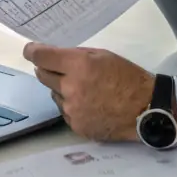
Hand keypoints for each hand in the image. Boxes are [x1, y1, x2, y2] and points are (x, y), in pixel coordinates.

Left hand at [23, 44, 156, 140]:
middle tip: (59, 68)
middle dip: (47, 69)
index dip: (33, 52)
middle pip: (43, 75)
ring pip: (54, 94)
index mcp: (79, 66)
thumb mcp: (103, 56)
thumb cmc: (128, 77)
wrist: (146, 109)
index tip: (29, 50)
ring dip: (62, 89)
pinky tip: (89, 104)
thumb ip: (76, 56)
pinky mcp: (76, 126)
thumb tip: (54, 57)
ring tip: (84, 89)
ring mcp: (72, 109)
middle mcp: (71, 88)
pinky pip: (65, 111)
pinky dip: (71, 105)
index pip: (43, 57)